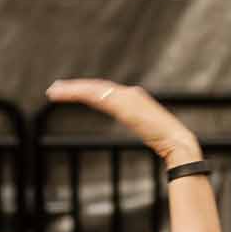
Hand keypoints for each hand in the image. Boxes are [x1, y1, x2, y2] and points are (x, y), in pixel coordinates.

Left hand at [47, 79, 201, 166]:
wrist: (178, 143)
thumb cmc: (166, 143)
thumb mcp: (147, 132)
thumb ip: (138, 125)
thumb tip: (139, 128)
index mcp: (134, 99)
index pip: (105, 92)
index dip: (86, 91)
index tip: (69, 92)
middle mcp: (130, 94)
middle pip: (96, 87)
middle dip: (74, 88)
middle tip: (53, 89)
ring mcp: (127, 97)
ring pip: (94, 89)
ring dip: (72, 90)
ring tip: (53, 92)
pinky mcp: (124, 105)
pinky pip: (97, 96)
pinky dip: (80, 93)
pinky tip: (67, 95)